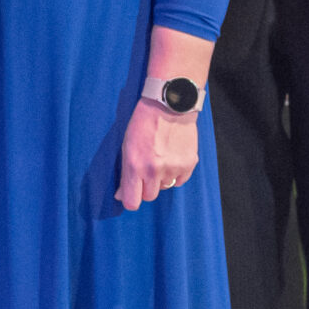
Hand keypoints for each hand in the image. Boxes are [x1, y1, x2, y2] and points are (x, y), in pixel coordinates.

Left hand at [116, 97, 198, 211]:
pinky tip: (172, 156)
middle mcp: (154, 170)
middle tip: (146, 169)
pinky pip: (180, 181)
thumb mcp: (126, 146)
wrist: (170, 106)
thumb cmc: (143, 123)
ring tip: (160, 157)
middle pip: (149, 197)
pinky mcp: (189, 164)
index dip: (130, 200)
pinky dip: (175, 173)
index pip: (132, 202)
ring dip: (161, 178)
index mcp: (134, 165)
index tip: (131, 194)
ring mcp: (173, 168)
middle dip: (146, 187)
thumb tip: (120, 195)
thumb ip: (125, 172)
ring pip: (165, 187)